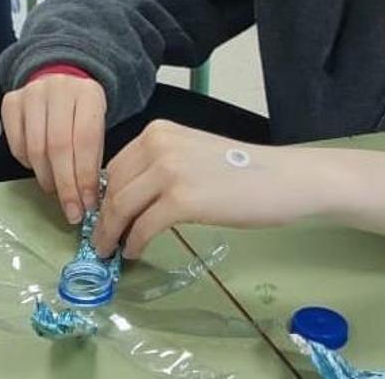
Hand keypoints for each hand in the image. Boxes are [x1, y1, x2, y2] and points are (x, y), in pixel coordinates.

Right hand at [1, 75, 106, 224]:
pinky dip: (27, 163)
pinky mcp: (11, 101)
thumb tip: (87, 199)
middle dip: (65, 185)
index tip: (87, 204)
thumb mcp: (97, 127)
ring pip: (35, 148)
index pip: (85, 140)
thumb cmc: (81, 114)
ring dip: (46, 178)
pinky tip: (39, 167)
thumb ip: (93, 157)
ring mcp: (32, 92)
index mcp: (89, 93)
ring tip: (55, 190)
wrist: (60, 82)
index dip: (85, 176)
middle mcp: (59, 88)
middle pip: (58, 146)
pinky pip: (16, 144)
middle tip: (71, 210)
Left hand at [94, 121, 323, 258]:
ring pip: (121, 207)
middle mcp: (157, 145)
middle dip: (104, 217)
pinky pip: (143, 226)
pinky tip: (134, 252)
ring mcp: (168, 171)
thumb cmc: (242, 170)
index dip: (104, 195)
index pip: (115, 166)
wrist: (284, 179)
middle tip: (101, 239)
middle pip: (113, 187)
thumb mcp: (189, 154)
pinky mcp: (182, 200)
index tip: (100, 216)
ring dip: (112, 233)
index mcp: (156, 132)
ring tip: (110, 249)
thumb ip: (158, 167)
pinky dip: (134, 242)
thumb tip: (126, 197)